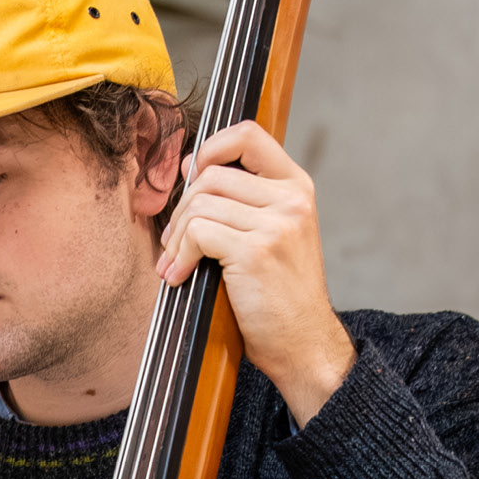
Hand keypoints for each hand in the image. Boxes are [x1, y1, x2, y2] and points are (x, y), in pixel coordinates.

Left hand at [153, 121, 354, 425]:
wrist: (304, 343)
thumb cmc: (280, 294)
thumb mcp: (274, 234)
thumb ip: (243, 200)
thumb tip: (190, 167)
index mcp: (297, 187)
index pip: (248, 134)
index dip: (211, 147)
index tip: (193, 174)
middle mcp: (291, 199)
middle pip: (212, 175)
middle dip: (182, 208)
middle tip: (175, 242)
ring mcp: (277, 223)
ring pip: (200, 204)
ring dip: (176, 237)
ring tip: (175, 262)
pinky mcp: (256, 250)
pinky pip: (198, 233)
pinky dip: (179, 255)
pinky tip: (179, 276)